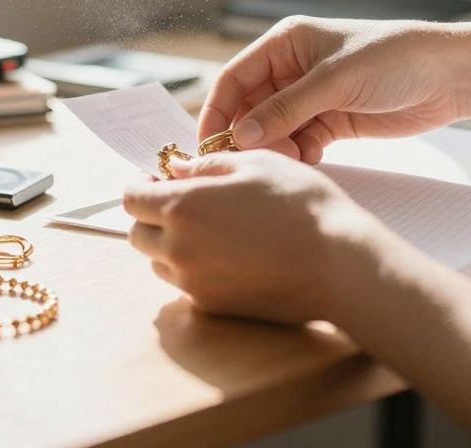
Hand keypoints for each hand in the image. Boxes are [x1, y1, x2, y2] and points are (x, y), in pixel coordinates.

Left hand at [124, 149, 367, 323]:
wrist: (338, 265)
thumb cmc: (300, 205)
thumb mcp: (254, 163)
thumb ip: (206, 165)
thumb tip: (177, 169)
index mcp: (182, 207)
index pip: (131, 199)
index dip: (141, 184)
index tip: (160, 178)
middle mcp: (178, 249)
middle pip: (137, 233)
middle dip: (152, 214)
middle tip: (183, 200)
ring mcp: (194, 283)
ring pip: (159, 261)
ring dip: (170, 242)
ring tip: (209, 227)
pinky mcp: (213, 306)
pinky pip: (185, 285)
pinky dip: (194, 267)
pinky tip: (228, 253)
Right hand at [199, 17, 468, 162]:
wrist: (450, 76)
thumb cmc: (394, 59)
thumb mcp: (334, 81)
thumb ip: (285, 109)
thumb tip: (240, 135)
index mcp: (285, 43)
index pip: (234, 78)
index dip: (218, 111)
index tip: (209, 145)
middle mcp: (292, 69)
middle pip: (250, 108)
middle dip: (248, 135)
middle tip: (249, 162)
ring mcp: (312, 96)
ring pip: (274, 129)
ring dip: (275, 147)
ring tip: (291, 160)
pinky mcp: (332, 120)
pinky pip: (300, 141)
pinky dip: (300, 154)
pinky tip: (311, 160)